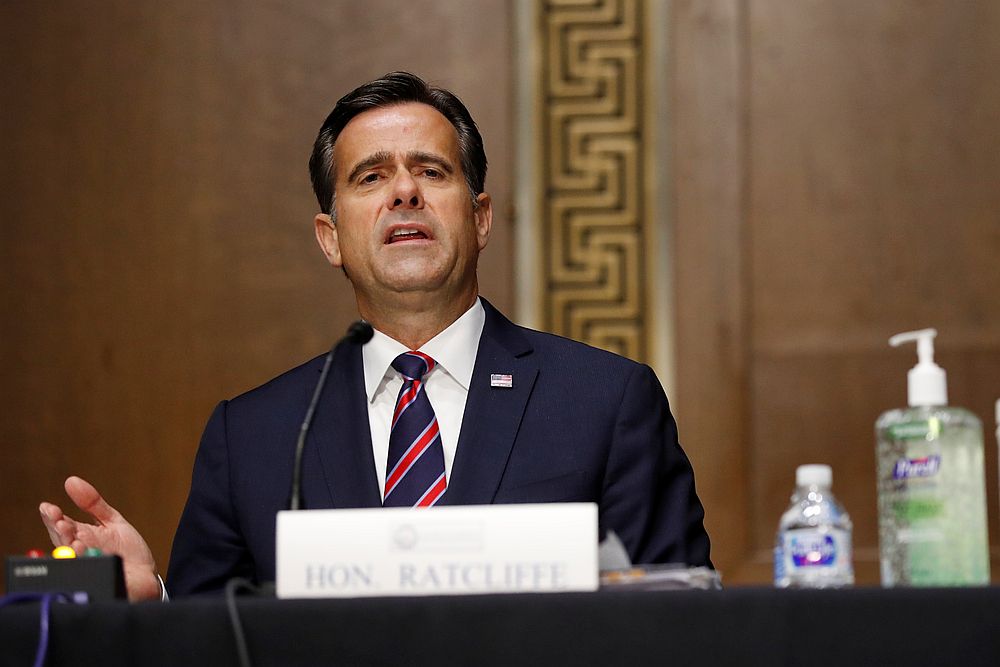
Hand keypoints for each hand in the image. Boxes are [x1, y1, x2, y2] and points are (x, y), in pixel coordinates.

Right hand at [39, 476, 161, 601]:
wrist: (147, 577)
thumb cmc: (126, 551)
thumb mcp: (112, 521)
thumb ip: (92, 503)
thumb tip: (71, 480)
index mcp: (81, 539)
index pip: (60, 527)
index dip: (52, 519)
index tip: (48, 508)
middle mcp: (80, 556)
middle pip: (63, 546)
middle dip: (61, 535)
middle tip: (62, 524)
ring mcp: (89, 572)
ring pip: (74, 565)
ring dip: (74, 554)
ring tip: (77, 543)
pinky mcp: (102, 586)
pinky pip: (94, 581)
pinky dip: (93, 572)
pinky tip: (94, 563)